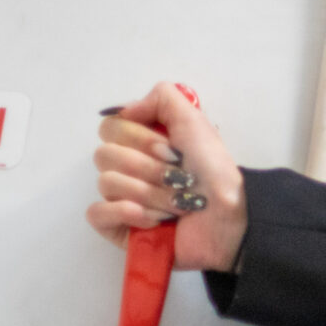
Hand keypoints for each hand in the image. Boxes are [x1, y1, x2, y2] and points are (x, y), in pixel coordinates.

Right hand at [86, 81, 246, 272]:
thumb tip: (125, 110)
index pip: (111, 127)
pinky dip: (128, 214)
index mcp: (143, 143)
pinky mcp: (117, 227)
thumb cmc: (215, 173)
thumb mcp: (196, 123)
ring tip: (178, 205)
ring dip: (150, 194)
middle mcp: (128, 168)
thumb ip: (162, 98)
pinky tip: (155, 221)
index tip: (172, 151)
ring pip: (106, 183)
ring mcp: (120, 198)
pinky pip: (97, 213)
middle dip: (149, 168)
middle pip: (105, 154)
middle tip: (178, 179)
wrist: (227, 219)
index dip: (140, 139)